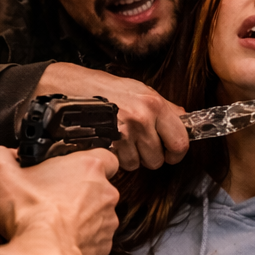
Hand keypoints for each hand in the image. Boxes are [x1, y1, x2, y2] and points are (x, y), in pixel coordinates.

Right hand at [0, 145, 119, 254]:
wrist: (41, 253)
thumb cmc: (29, 214)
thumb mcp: (1, 174)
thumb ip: (1, 156)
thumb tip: (3, 156)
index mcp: (88, 167)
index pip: (105, 156)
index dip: (88, 162)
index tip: (73, 168)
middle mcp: (104, 193)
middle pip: (98, 187)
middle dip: (79, 192)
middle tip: (53, 197)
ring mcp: (107, 222)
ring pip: (97, 215)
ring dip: (80, 217)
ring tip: (54, 222)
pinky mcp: (103, 246)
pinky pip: (95, 239)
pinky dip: (80, 239)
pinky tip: (60, 239)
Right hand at [39, 62, 187, 171]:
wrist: (69, 91)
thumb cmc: (102, 89)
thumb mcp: (138, 89)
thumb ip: (165, 107)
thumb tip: (185, 119)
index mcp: (154, 104)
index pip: (180, 142)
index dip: (177, 152)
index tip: (172, 153)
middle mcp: (141, 119)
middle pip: (159, 159)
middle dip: (150, 155)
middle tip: (139, 143)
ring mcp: (124, 135)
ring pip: (139, 164)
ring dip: (132, 157)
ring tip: (120, 138)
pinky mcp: (108, 147)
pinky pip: (121, 164)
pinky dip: (116, 158)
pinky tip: (109, 142)